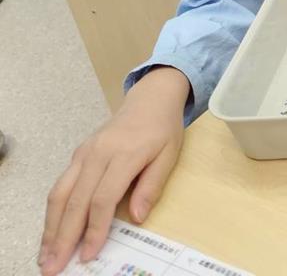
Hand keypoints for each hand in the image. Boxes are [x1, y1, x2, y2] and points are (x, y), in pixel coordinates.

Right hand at [39, 67, 189, 275]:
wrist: (150, 99)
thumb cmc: (163, 129)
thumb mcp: (169, 155)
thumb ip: (152, 186)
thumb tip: (137, 218)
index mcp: (124, 154)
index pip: (103, 198)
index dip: (94, 229)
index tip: (89, 254)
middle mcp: (98, 154)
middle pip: (75, 200)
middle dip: (62, 237)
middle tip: (53, 266)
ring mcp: (84, 153)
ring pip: (60, 193)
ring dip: (50, 227)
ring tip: (45, 255)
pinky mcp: (78, 154)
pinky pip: (61, 185)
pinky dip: (52, 211)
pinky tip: (51, 230)